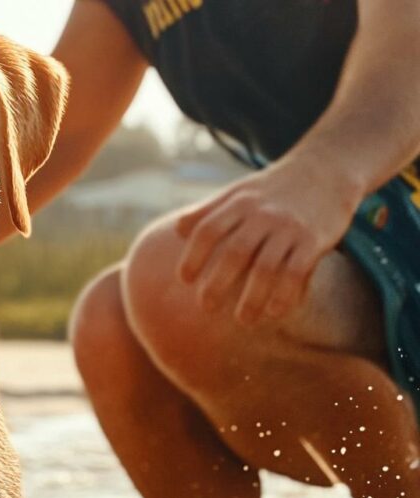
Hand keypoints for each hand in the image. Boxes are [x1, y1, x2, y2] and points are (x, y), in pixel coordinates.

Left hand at [175, 158, 361, 324]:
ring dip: (253, 297)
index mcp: (238, 203)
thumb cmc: (273, 187)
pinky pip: (298, 271)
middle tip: (206, 307)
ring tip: (243, 320)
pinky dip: (286, 293)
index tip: (184, 279)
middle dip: (218, 282)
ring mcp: (289, 227)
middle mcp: (262, 215)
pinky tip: (275, 312)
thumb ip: (209, 210)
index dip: (194, 256)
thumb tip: (179, 231)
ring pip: (267, 267)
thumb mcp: (239, 191)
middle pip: (234, 252)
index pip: (208, 230)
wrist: (327, 168)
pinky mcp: (314, 239)